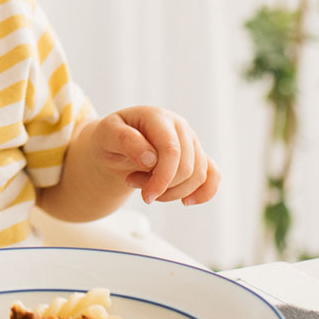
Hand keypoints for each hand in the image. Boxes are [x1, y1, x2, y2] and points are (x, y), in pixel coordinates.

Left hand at [93, 106, 219, 205]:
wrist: (113, 144)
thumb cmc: (109, 138)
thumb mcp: (106, 135)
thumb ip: (125, 140)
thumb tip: (150, 158)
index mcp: (157, 117)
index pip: (171, 150)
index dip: (162, 178)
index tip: (146, 196)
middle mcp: (179, 126)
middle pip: (187, 167)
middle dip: (162, 186)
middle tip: (132, 182)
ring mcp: (191, 141)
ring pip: (198, 176)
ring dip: (173, 192)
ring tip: (146, 187)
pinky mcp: (196, 156)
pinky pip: (213, 175)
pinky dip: (205, 192)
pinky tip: (186, 201)